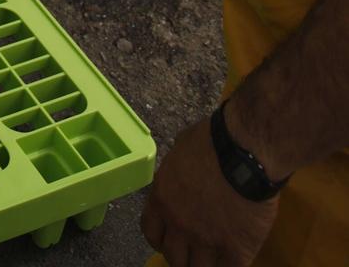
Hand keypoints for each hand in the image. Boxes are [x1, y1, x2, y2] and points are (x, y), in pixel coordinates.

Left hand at [141, 118, 278, 265]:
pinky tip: (236, 256)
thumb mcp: (181, 149)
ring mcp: (206, 241)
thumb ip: (176, 170)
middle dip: (183, 255)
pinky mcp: (235, 251)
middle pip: (174, 258)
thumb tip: (181, 174)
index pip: (151, 233)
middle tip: (195, 249)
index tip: (170, 237)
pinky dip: (231, 265)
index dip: (161, 238)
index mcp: (162, 199)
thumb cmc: (213, 141)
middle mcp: (179, 225)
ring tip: (215, 256)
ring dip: (205, 264)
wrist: (245, 152)